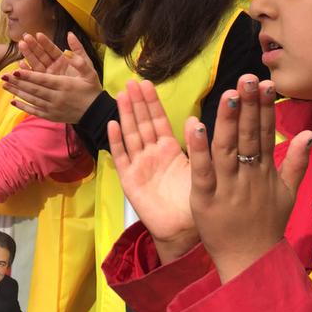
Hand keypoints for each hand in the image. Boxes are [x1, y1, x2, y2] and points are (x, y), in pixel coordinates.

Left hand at [1, 32, 101, 121]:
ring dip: (17, 92)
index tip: (16, 70)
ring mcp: (53, 108)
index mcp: (64, 85)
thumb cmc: (92, 90)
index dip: (29, 75)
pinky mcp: (51, 116)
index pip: (43, 79)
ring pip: (32, 99)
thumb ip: (79, 54)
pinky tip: (13, 102)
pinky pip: (35, 111)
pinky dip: (24, 107)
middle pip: (34, 89)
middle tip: (4, 76)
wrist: (96, 113)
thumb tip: (70, 35)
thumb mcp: (89, 71)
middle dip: (18, 82)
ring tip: (4, 86)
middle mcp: (56, 97)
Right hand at [108, 80, 198, 263]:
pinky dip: (116, 141)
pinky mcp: (129, 180)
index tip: (147, 83)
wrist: (183, 230)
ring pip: (130, 134)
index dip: (152, 102)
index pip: (158, 120)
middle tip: (130, 81)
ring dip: (125, 115)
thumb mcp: (198, 168)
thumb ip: (195, 146)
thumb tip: (195, 119)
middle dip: (136, 102)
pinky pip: (121, 157)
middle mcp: (152, 154)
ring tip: (121, 95)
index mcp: (169, 149)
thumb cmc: (193, 200)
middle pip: (141, 123)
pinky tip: (112, 125)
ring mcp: (139, 165)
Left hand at [188, 75, 311, 283]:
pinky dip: (198, 149)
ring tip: (228, 94)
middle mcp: (247, 175)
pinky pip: (202, 171)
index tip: (265, 83)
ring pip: (226, 148)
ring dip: (226, 120)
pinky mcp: (205, 198)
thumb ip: (295, 162)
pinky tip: (194, 125)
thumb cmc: (265, 225)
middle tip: (248, 78)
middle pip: (247, 135)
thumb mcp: (287, 194)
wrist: (250, 263)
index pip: (264, 133)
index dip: (264, 108)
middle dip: (248, 106)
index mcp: (264, 171)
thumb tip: (308, 133)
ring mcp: (226, 187)